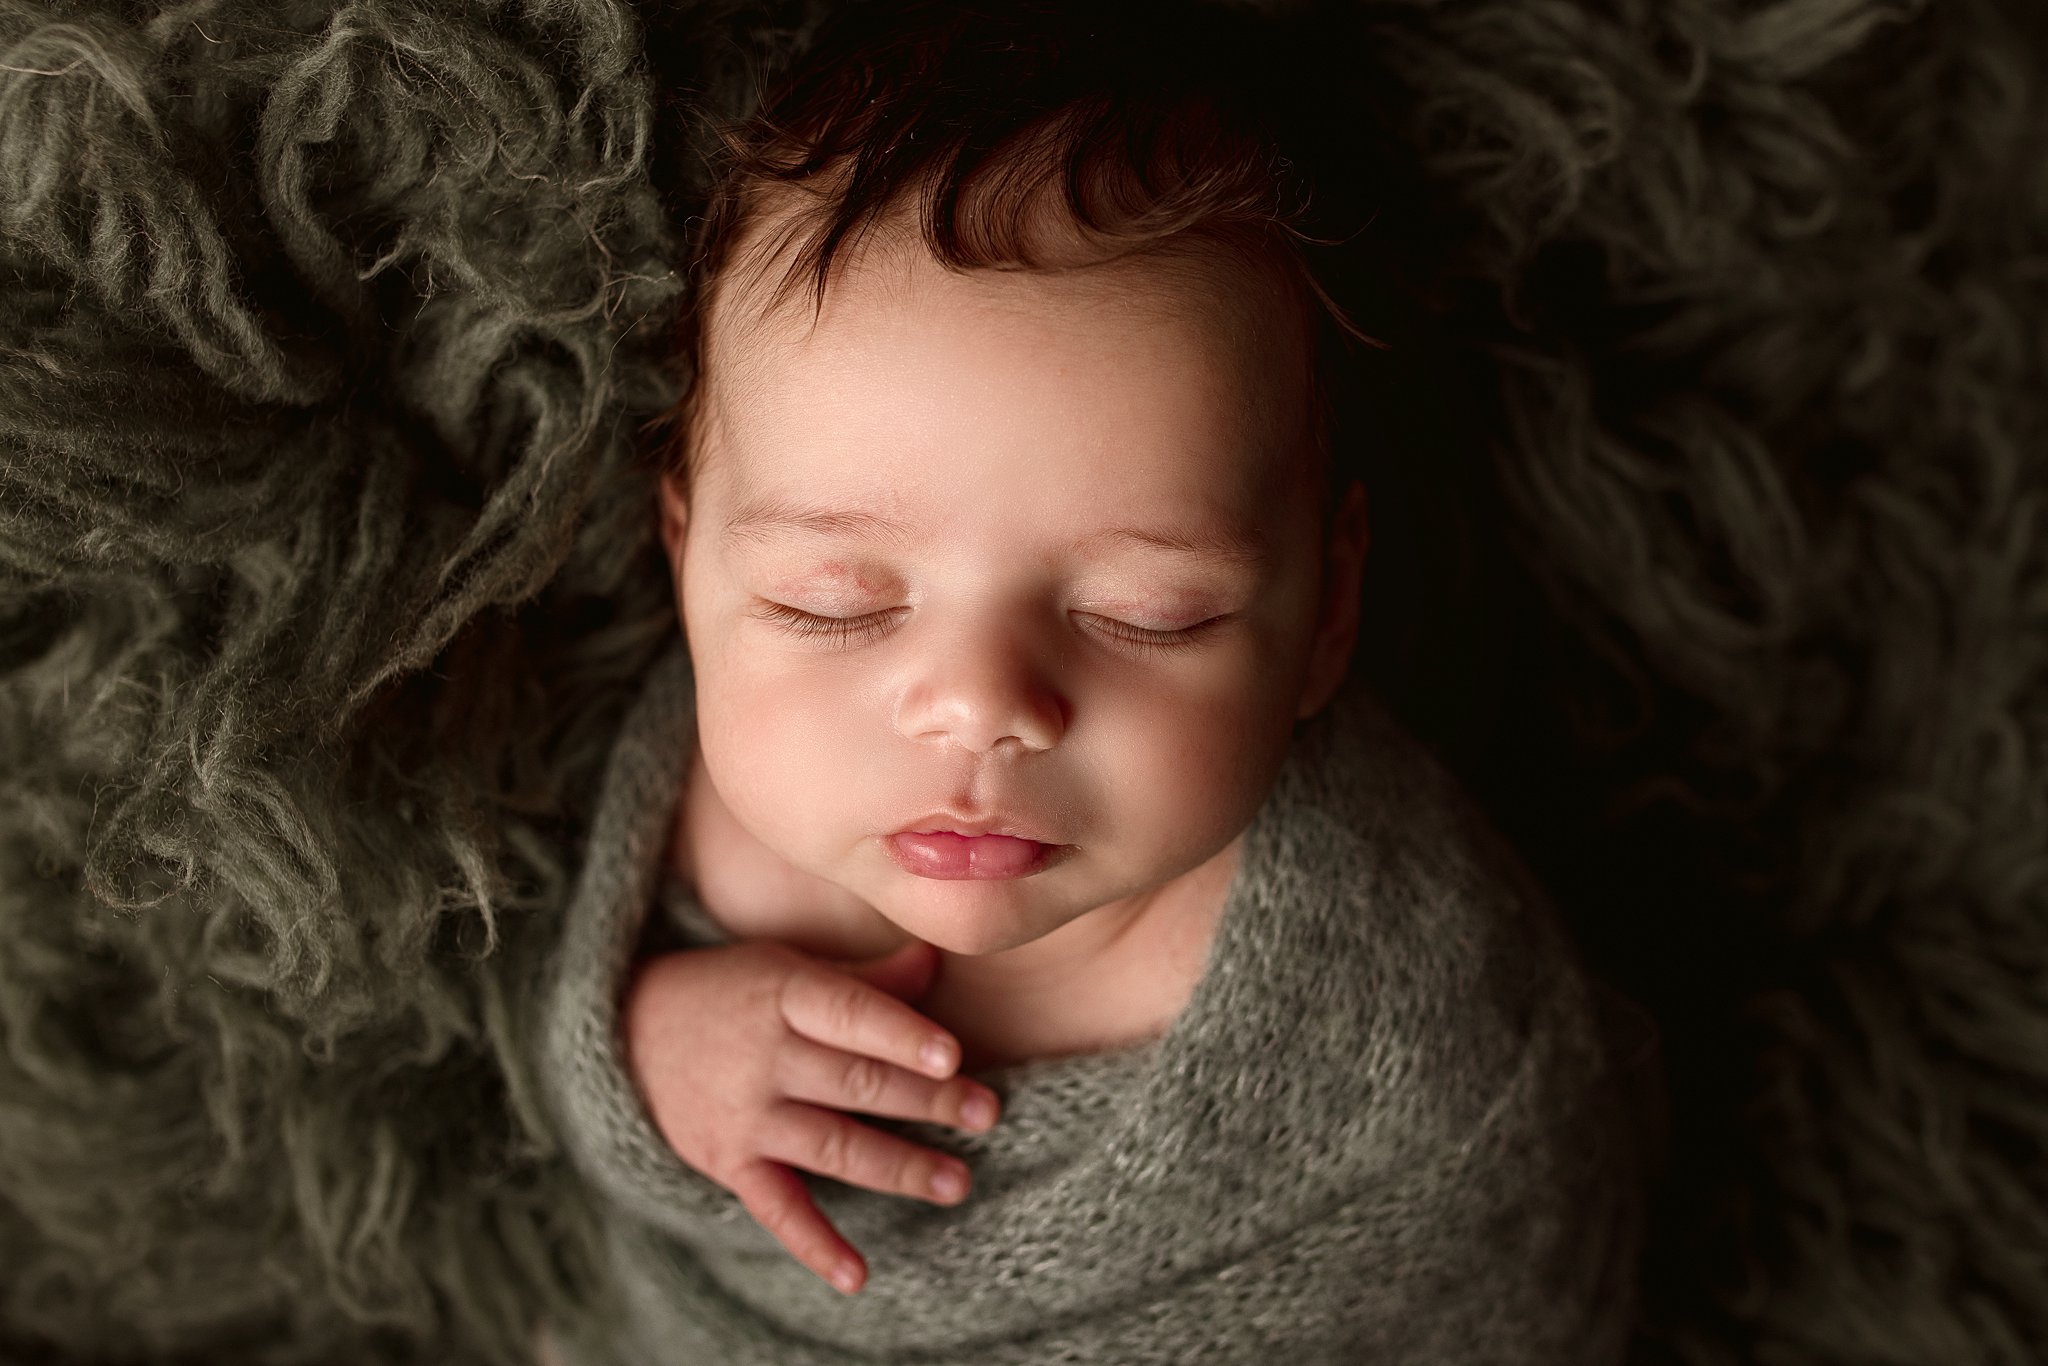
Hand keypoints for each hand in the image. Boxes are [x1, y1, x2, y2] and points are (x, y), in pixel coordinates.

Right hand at [620, 937, 1001, 1295]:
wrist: (624, 1033)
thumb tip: (937, 959)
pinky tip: (856, 1274)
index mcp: (783, 994)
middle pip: (856, 1083)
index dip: (902, 1036)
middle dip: (925, 1101)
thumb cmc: (731, 992)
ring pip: (833, 1147)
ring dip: (898, 1167)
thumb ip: (865, 979)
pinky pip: (778, 1209)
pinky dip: (815, 1245)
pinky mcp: (729, 1164)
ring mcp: (745, 1116)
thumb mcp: (788, 967)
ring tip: (956, 1182)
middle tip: (985, 1113)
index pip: (851, 1014)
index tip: (952, 1056)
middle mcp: (763, 1057)